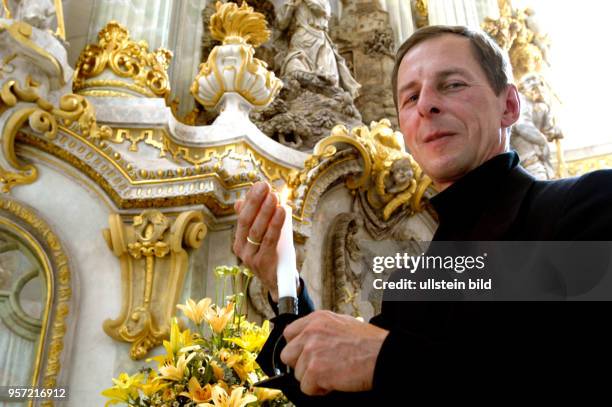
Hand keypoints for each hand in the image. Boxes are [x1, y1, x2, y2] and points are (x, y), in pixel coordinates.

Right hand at [233, 181, 285, 300]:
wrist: (281, 284)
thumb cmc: (274, 256)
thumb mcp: (263, 238)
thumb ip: (256, 221)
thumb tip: (240, 201)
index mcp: (239, 241)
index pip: (241, 216)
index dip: (250, 199)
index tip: (259, 184)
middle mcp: (240, 249)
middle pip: (246, 221)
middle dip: (255, 201)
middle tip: (264, 185)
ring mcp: (250, 258)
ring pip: (256, 230)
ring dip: (266, 210)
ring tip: (274, 196)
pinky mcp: (262, 263)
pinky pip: (269, 239)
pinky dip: (275, 224)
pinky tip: (281, 211)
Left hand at [280, 310, 388, 394]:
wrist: (382, 355)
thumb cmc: (369, 342)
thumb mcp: (342, 324)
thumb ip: (321, 330)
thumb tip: (309, 342)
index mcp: (317, 319)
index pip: (289, 333)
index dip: (297, 348)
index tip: (305, 355)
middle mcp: (311, 332)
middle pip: (287, 355)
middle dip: (301, 365)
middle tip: (319, 368)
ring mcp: (311, 351)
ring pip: (298, 374)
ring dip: (313, 379)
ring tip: (333, 374)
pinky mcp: (316, 370)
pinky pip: (306, 388)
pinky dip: (320, 390)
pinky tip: (334, 382)